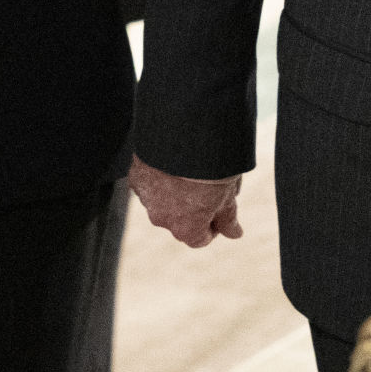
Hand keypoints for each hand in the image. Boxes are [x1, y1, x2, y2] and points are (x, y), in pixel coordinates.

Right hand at [128, 153, 242, 247]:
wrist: (185, 132)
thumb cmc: (212, 167)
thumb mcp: (228, 193)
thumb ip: (228, 218)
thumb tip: (235, 234)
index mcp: (186, 230)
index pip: (200, 239)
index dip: (213, 225)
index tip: (221, 208)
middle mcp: (161, 220)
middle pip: (180, 221)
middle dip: (192, 209)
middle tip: (209, 184)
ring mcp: (146, 199)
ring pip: (162, 202)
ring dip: (174, 193)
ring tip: (191, 169)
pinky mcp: (135, 177)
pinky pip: (149, 183)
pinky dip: (159, 177)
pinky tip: (173, 161)